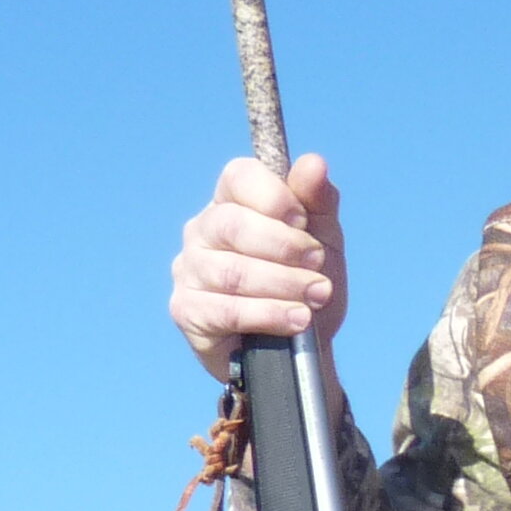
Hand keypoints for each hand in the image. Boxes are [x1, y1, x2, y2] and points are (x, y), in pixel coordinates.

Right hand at [169, 152, 345, 381]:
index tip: (303, 222)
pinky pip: (225, 309)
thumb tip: (314, 162)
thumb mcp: (324, 240)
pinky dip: (268, 314)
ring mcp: (189, 270)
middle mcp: (201, 230)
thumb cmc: (307, 283)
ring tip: (317, 298)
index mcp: (231, 202)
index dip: (274, 196)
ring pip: (232, 271)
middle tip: (318, 267)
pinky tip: (296, 320)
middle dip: (286, 248)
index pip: (238, 176)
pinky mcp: (186, 310)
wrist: (302, 348)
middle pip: (233, 224)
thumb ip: (318, 201)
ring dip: (284, 285)